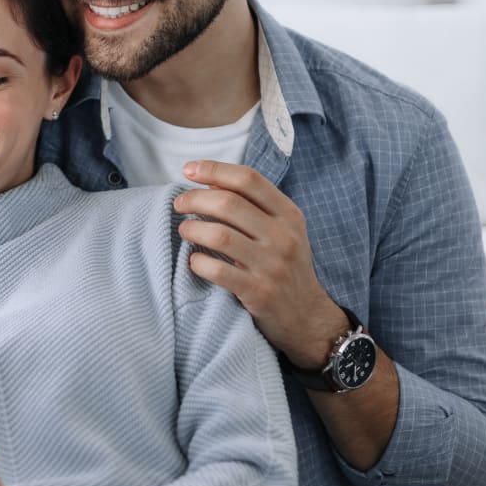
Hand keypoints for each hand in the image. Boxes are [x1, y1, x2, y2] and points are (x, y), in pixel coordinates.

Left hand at [175, 160, 347, 366]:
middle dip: (194, 199)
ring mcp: (272, 265)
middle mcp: (283, 236)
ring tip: (185, 231)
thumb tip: (209, 182)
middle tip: (179, 204)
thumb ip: (252, 205)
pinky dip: (198, 263)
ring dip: (192, 229)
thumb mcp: (281, 230)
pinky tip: (194, 261)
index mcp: (289, 214)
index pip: (248, 179)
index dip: (214, 169)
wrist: (307, 316)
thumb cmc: (286, 266)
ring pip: (219, 235)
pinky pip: (218, 271)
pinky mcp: (259, 293)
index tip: (189, 169)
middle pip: (228, 203)